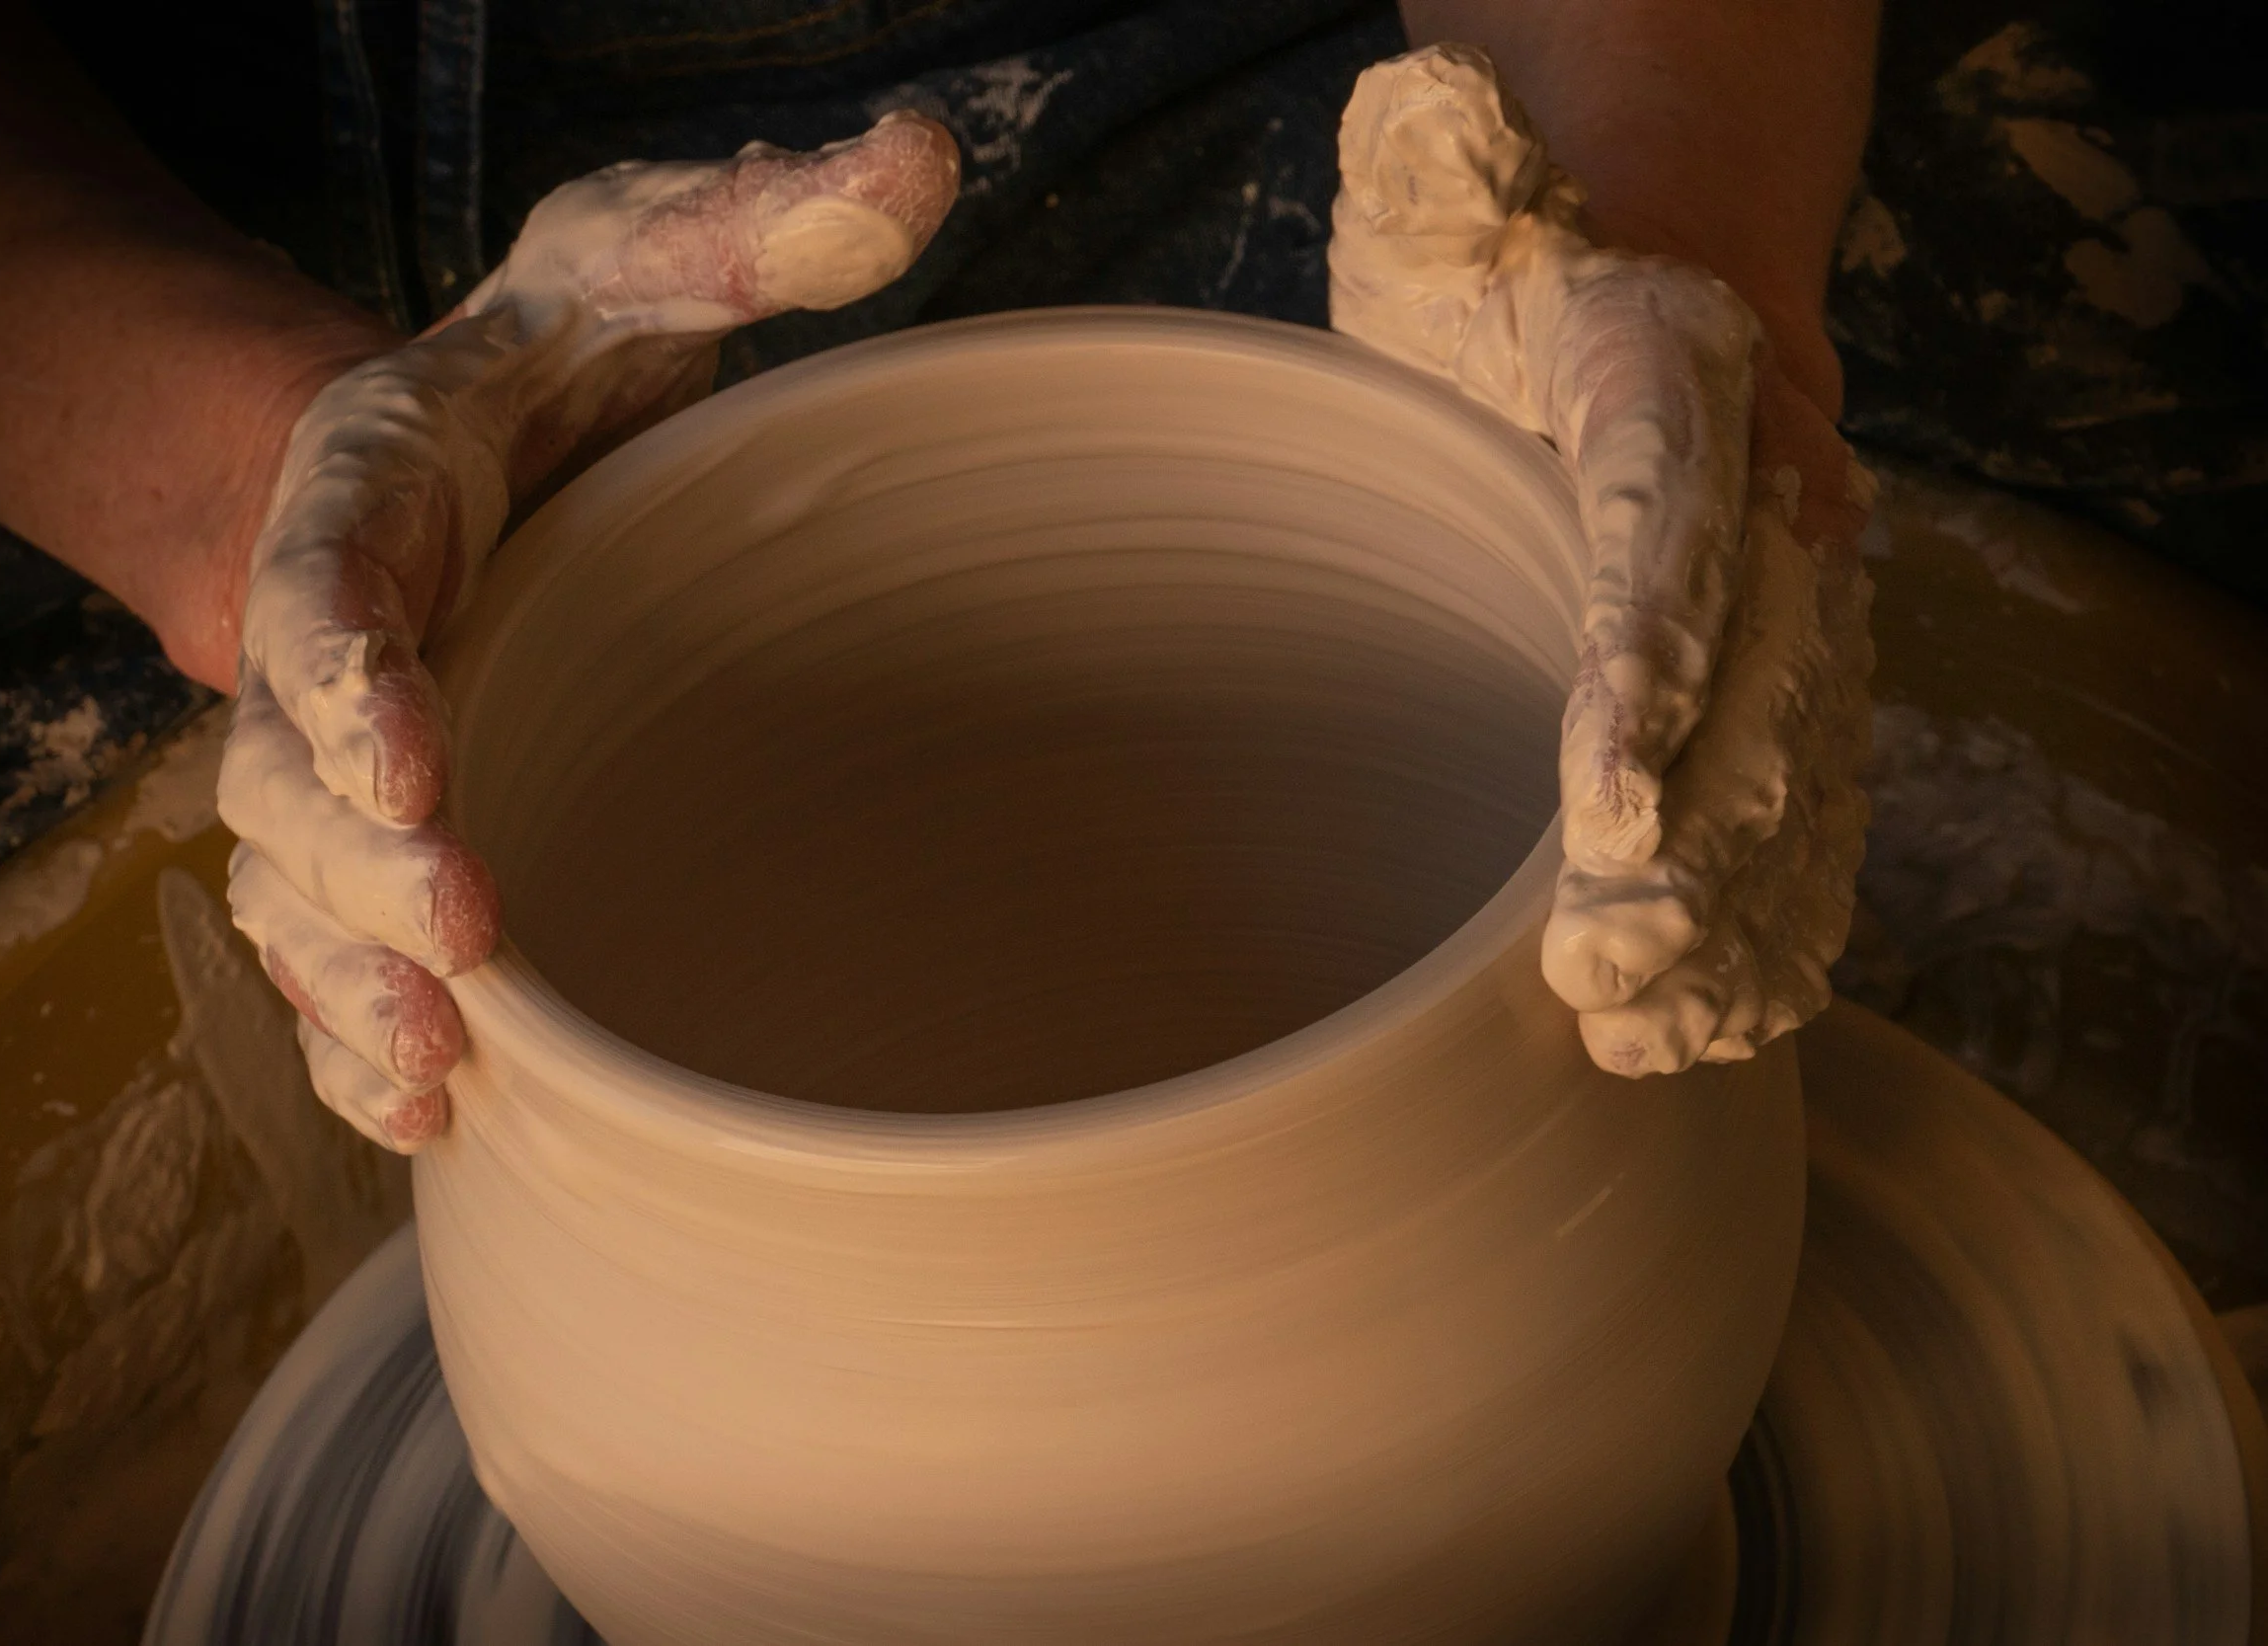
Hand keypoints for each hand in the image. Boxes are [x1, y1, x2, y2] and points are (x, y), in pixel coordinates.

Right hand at [217, 114, 961, 1148]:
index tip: (413, 756)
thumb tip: (928, 156)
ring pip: (296, 894)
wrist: (471, 448)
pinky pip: (332, 955)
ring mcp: (336, 762)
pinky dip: (358, 1039)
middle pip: (286, 778)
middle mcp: (327, 646)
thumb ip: (756, 220)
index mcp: (372, 494)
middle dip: (359, 870)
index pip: (321, 589)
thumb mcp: (645, 261)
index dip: (344, 680)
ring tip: (438, 1072)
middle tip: (466, 940)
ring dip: (351, 987)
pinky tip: (427, 1113)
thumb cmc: (560, 361)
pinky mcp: (376, 843)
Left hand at [1328, 46, 1875, 1075]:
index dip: (1650, 669)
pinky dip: (1769, 920)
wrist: (1653, 272)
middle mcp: (1761, 502)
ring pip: (1784, 773)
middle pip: (1747, 689)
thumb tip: (1430, 137)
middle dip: (1687, 850)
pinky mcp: (1777, 683)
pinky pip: (1798, 809)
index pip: (1667, 528)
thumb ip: (1452, 183)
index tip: (1612, 800)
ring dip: (1726, 917)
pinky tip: (1724, 1023)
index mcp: (1679, 375)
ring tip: (1650, 1035)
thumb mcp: (1463, 194)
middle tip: (1602, 970)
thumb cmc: (1515, 260)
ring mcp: (1784, 605)